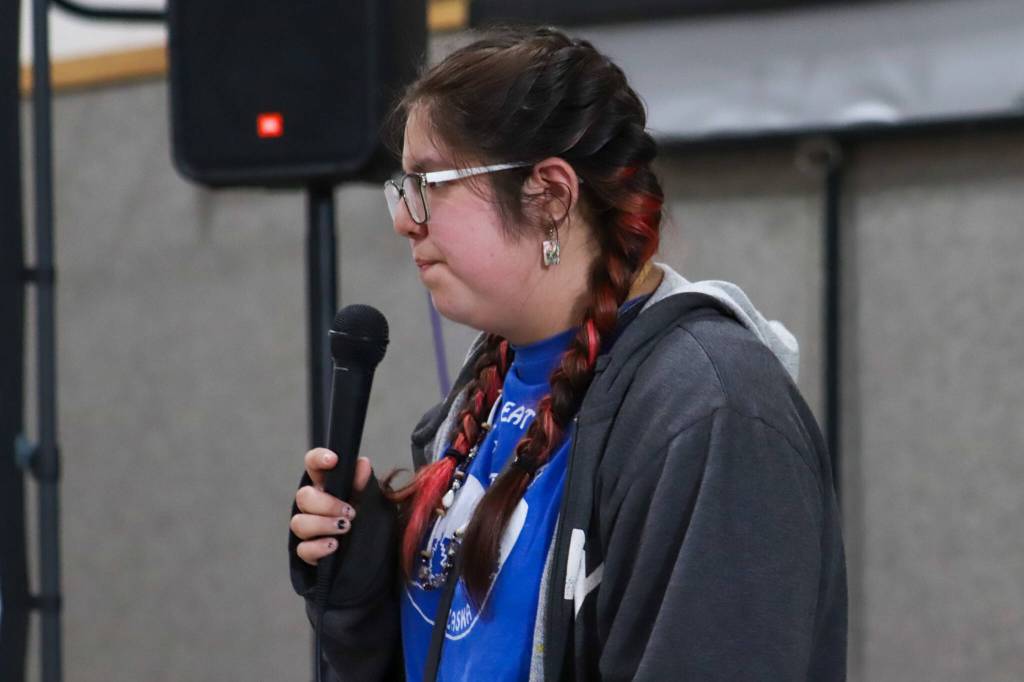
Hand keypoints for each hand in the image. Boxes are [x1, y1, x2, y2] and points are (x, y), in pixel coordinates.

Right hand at [291, 448, 373, 565]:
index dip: (318, 458)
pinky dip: (318, 547)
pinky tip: (334, 545)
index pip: (312, 464)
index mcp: (326, 485)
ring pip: (299, 523)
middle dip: (327, 504)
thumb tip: (363, 463)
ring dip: (323, 524)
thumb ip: (363, 482)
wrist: (374, 548)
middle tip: (350, 511)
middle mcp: (313, 504)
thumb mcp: (370, 498)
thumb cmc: (366, 517)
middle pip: (303, 496)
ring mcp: (308, 528)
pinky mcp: (309, 551)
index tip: (332, 460)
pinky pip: (303, 549)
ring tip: (345, 527)